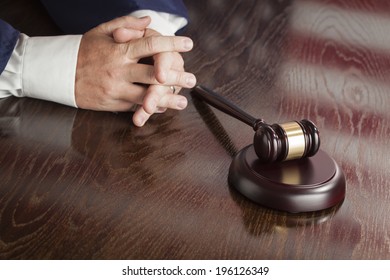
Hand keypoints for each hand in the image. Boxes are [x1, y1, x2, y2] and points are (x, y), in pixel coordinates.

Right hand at [75, 16, 195, 125]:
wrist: (59, 74)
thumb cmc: (84, 50)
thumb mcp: (101, 31)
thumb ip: (127, 25)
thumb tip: (149, 20)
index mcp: (119, 50)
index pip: (151, 45)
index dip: (172, 44)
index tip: (188, 44)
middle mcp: (120, 70)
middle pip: (154, 74)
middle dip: (176, 77)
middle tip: (192, 80)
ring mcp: (116, 89)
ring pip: (147, 96)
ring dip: (167, 100)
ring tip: (183, 102)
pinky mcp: (113, 103)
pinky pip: (136, 107)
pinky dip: (151, 108)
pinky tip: (163, 108)